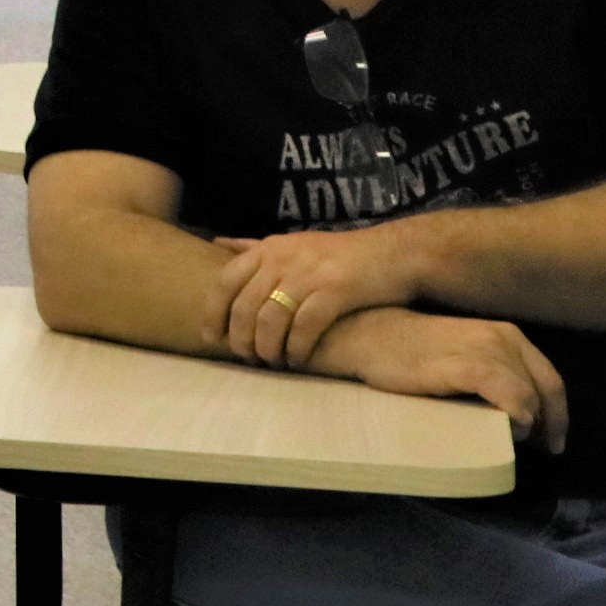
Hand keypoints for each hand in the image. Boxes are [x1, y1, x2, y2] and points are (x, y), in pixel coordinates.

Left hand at [208, 225, 430, 366]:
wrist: (394, 253)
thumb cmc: (339, 254)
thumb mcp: (292, 243)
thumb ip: (254, 246)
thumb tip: (217, 243)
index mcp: (268, 249)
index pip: (225, 282)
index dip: (213, 312)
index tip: (210, 337)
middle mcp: (282, 259)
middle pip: (245, 306)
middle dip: (240, 338)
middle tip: (246, 357)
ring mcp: (308, 274)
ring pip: (270, 319)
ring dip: (267, 347)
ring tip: (271, 362)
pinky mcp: (335, 290)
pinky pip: (304, 326)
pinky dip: (296, 347)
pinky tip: (296, 359)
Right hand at [313, 306, 567, 450]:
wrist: (361, 336)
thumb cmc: (405, 351)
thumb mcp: (457, 352)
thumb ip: (487, 369)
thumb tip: (510, 411)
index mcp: (504, 334)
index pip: (549, 379)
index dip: (557, 414)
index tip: (549, 441)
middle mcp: (503, 337)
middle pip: (546, 390)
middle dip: (547, 423)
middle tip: (537, 447)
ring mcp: (485, 350)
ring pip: (531, 396)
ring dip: (529, 423)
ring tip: (512, 440)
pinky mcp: (465, 366)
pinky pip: (510, 395)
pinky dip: (517, 415)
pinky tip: (509, 428)